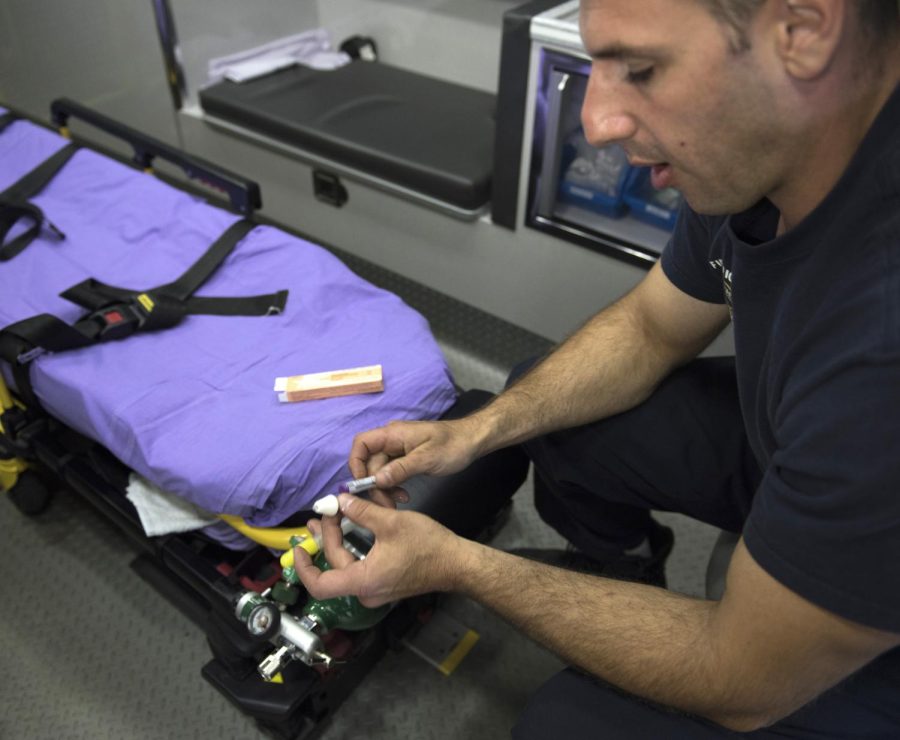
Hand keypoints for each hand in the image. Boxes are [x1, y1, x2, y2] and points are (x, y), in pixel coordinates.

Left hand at [294, 494, 462, 607]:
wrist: (457, 563)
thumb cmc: (427, 545)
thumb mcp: (391, 522)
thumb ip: (362, 512)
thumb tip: (340, 501)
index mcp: (363, 580)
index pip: (320, 585)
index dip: (303, 567)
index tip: (299, 546)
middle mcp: (366, 591)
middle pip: (334, 566)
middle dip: (326, 537)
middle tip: (325, 512)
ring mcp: (376, 590)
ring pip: (347, 566)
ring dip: (338, 541)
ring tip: (332, 517)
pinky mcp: (385, 583)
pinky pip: (360, 566)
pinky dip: (353, 547)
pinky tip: (354, 527)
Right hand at [348, 417, 483, 505]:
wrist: (472, 441)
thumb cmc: (452, 445)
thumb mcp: (427, 458)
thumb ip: (400, 469)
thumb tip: (377, 480)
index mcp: (393, 434)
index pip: (362, 444)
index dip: (356, 463)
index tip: (364, 484)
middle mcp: (391, 440)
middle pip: (370, 462)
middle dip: (375, 484)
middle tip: (386, 504)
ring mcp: (398, 450)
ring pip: (380, 471)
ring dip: (385, 488)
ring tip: (398, 502)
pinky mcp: (406, 459)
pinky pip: (392, 474)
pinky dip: (394, 486)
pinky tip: (404, 496)